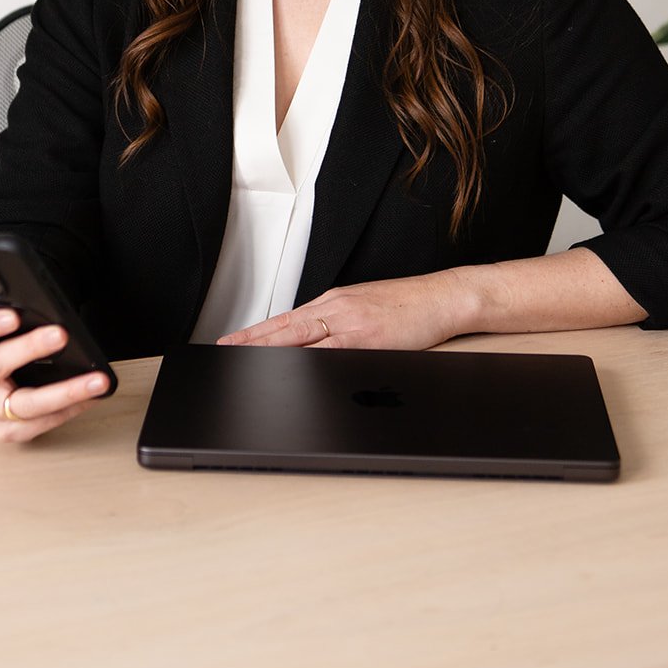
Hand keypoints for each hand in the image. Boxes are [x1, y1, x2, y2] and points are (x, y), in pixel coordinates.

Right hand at [0, 307, 110, 442]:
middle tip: (60, 335)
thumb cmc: (4, 348)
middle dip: (30, 348)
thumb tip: (51, 303)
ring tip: (94, 380)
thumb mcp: (4, 325)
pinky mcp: (4, 430)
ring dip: (64, 392)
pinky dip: (67, 411)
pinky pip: (37, 424)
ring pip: (23, 404)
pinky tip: (88, 398)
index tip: (12, 316)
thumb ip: (18, 313)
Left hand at [216, 273, 457, 350]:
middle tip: (225, 349)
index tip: (233, 340)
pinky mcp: (367, 338)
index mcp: (335, 302)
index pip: (287, 319)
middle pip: (286, 327)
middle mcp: (337, 309)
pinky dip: (308, 360)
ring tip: (245, 359)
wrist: (441, 297)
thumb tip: (313, 340)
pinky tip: (292, 370)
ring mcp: (350, 323)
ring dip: (271, 349)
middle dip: (253, 340)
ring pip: (301, 337)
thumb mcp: (365, 307)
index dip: (257, 331)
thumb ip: (338, 322)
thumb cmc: (409, 304)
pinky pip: (331, 351)